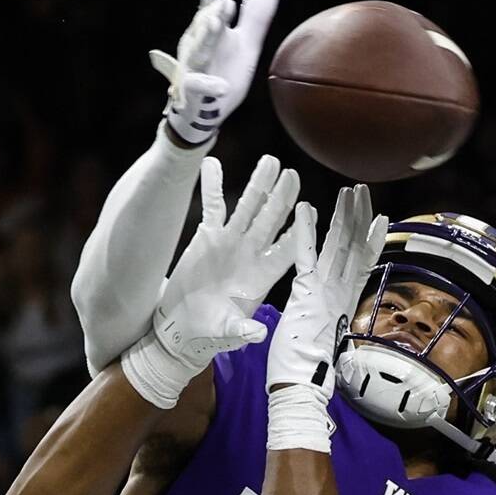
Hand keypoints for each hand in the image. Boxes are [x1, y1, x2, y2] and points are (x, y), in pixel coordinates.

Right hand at [122, 155, 298, 407]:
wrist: (184, 326)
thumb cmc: (211, 331)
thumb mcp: (228, 332)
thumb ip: (242, 330)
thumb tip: (258, 333)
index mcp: (264, 274)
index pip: (288, 249)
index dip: (300, 231)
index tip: (311, 211)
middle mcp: (252, 253)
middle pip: (272, 219)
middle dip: (283, 197)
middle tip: (292, 174)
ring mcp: (232, 241)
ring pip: (248, 206)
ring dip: (258, 184)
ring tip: (269, 162)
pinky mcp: (208, 236)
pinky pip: (213, 206)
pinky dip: (211, 186)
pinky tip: (211, 164)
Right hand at [150, 0, 281, 145]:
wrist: (202, 116)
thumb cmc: (223, 74)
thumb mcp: (246, 43)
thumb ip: (257, 13)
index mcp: (211, 31)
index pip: (212, 1)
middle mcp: (198, 45)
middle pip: (205, 24)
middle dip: (213, 14)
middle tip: (225, 2)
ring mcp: (194, 68)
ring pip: (198, 51)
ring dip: (207, 38)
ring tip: (218, 24)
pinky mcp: (193, 93)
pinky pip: (198, 87)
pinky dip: (209, 85)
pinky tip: (222, 86)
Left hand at [267, 183, 386, 397]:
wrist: (301, 384)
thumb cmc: (308, 367)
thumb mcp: (325, 334)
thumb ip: (330, 316)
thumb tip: (334, 313)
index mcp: (344, 300)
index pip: (362, 262)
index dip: (370, 238)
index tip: (377, 216)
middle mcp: (339, 292)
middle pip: (354, 246)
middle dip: (358, 216)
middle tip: (361, 190)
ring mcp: (325, 291)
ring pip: (338, 245)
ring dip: (343, 216)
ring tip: (349, 191)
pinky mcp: (305, 293)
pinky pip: (306, 256)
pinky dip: (307, 231)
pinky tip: (307, 207)